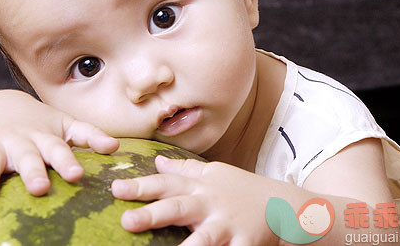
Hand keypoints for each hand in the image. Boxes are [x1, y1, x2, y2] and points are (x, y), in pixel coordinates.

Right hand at [0, 89, 118, 199]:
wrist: (1, 107)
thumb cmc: (41, 124)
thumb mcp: (65, 126)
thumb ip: (90, 135)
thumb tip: (117, 147)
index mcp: (46, 138)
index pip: (59, 150)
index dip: (67, 162)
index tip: (76, 176)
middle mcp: (22, 142)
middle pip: (28, 158)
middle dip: (33, 172)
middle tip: (40, 188)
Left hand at [111, 156, 274, 245]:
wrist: (283, 204)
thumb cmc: (243, 189)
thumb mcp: (214, 174)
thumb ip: (185, 170)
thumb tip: (157, 161)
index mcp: (201, 187)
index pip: (167, 183)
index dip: (141, 186)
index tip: (116, 188)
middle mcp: (211, 204)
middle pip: (179, 207)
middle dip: (153, 214)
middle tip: (127, 220)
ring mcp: (229, 225)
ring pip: (205, 238)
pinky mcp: (246, 244)